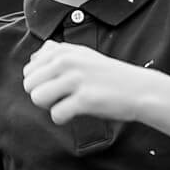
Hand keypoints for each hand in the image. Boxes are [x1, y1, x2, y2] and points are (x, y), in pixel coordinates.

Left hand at [23, 41, 156, 125]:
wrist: (140, 89)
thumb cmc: (108, 75)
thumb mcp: (83, 55)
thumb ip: (57, 54)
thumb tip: (33, 58)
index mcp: (64, 50)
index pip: (29, 69)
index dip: (40, 83)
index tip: (57, 85)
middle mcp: (67, 61)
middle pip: (29, 85)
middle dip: (42, 95)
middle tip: (62, 98)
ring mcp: (76, 79)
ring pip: (37, 98)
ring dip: (49, 106)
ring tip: (66, 104)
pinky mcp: (85, 98)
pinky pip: (56, 114)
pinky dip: (62, 118)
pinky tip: (74, 114)